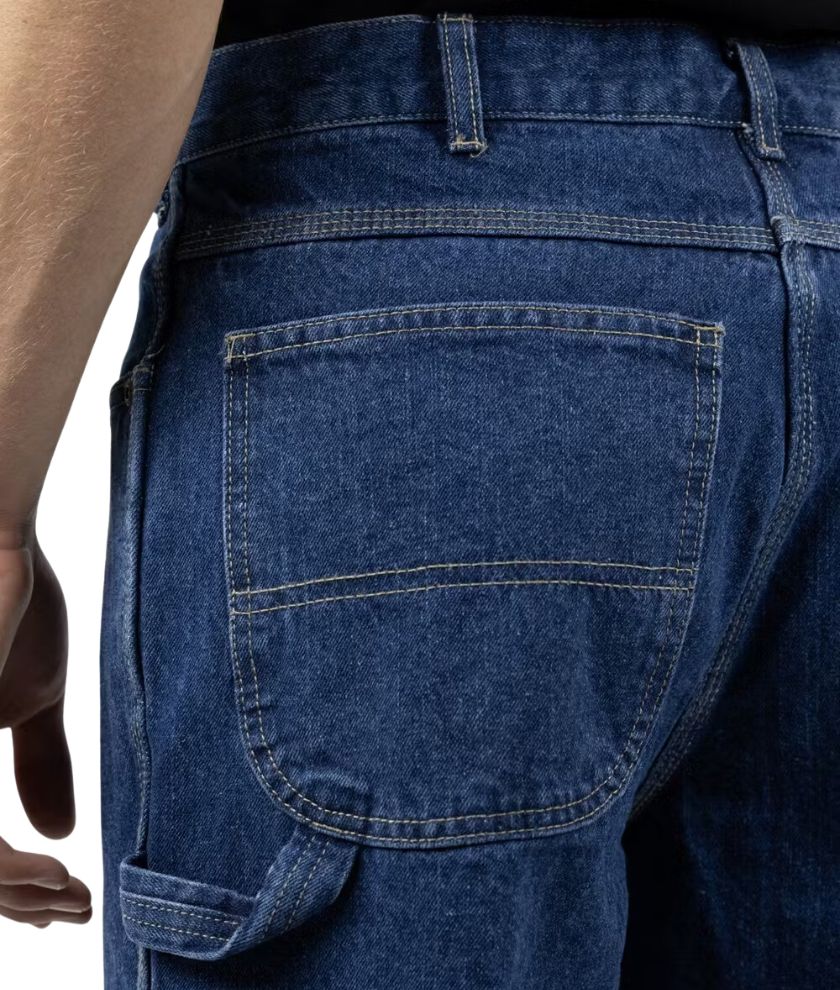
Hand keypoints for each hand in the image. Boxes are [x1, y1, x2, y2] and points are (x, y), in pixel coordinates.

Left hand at [0, 533, 90, 925]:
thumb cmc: (10, 602)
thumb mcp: (34, 699)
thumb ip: (39, 763)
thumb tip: (60, 831)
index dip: (9, 885)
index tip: (66, 897)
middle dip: (17, 903)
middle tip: (75, 908)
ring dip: (16, 896)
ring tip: (72, 897)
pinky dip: (8, 869)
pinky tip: (54, 873)